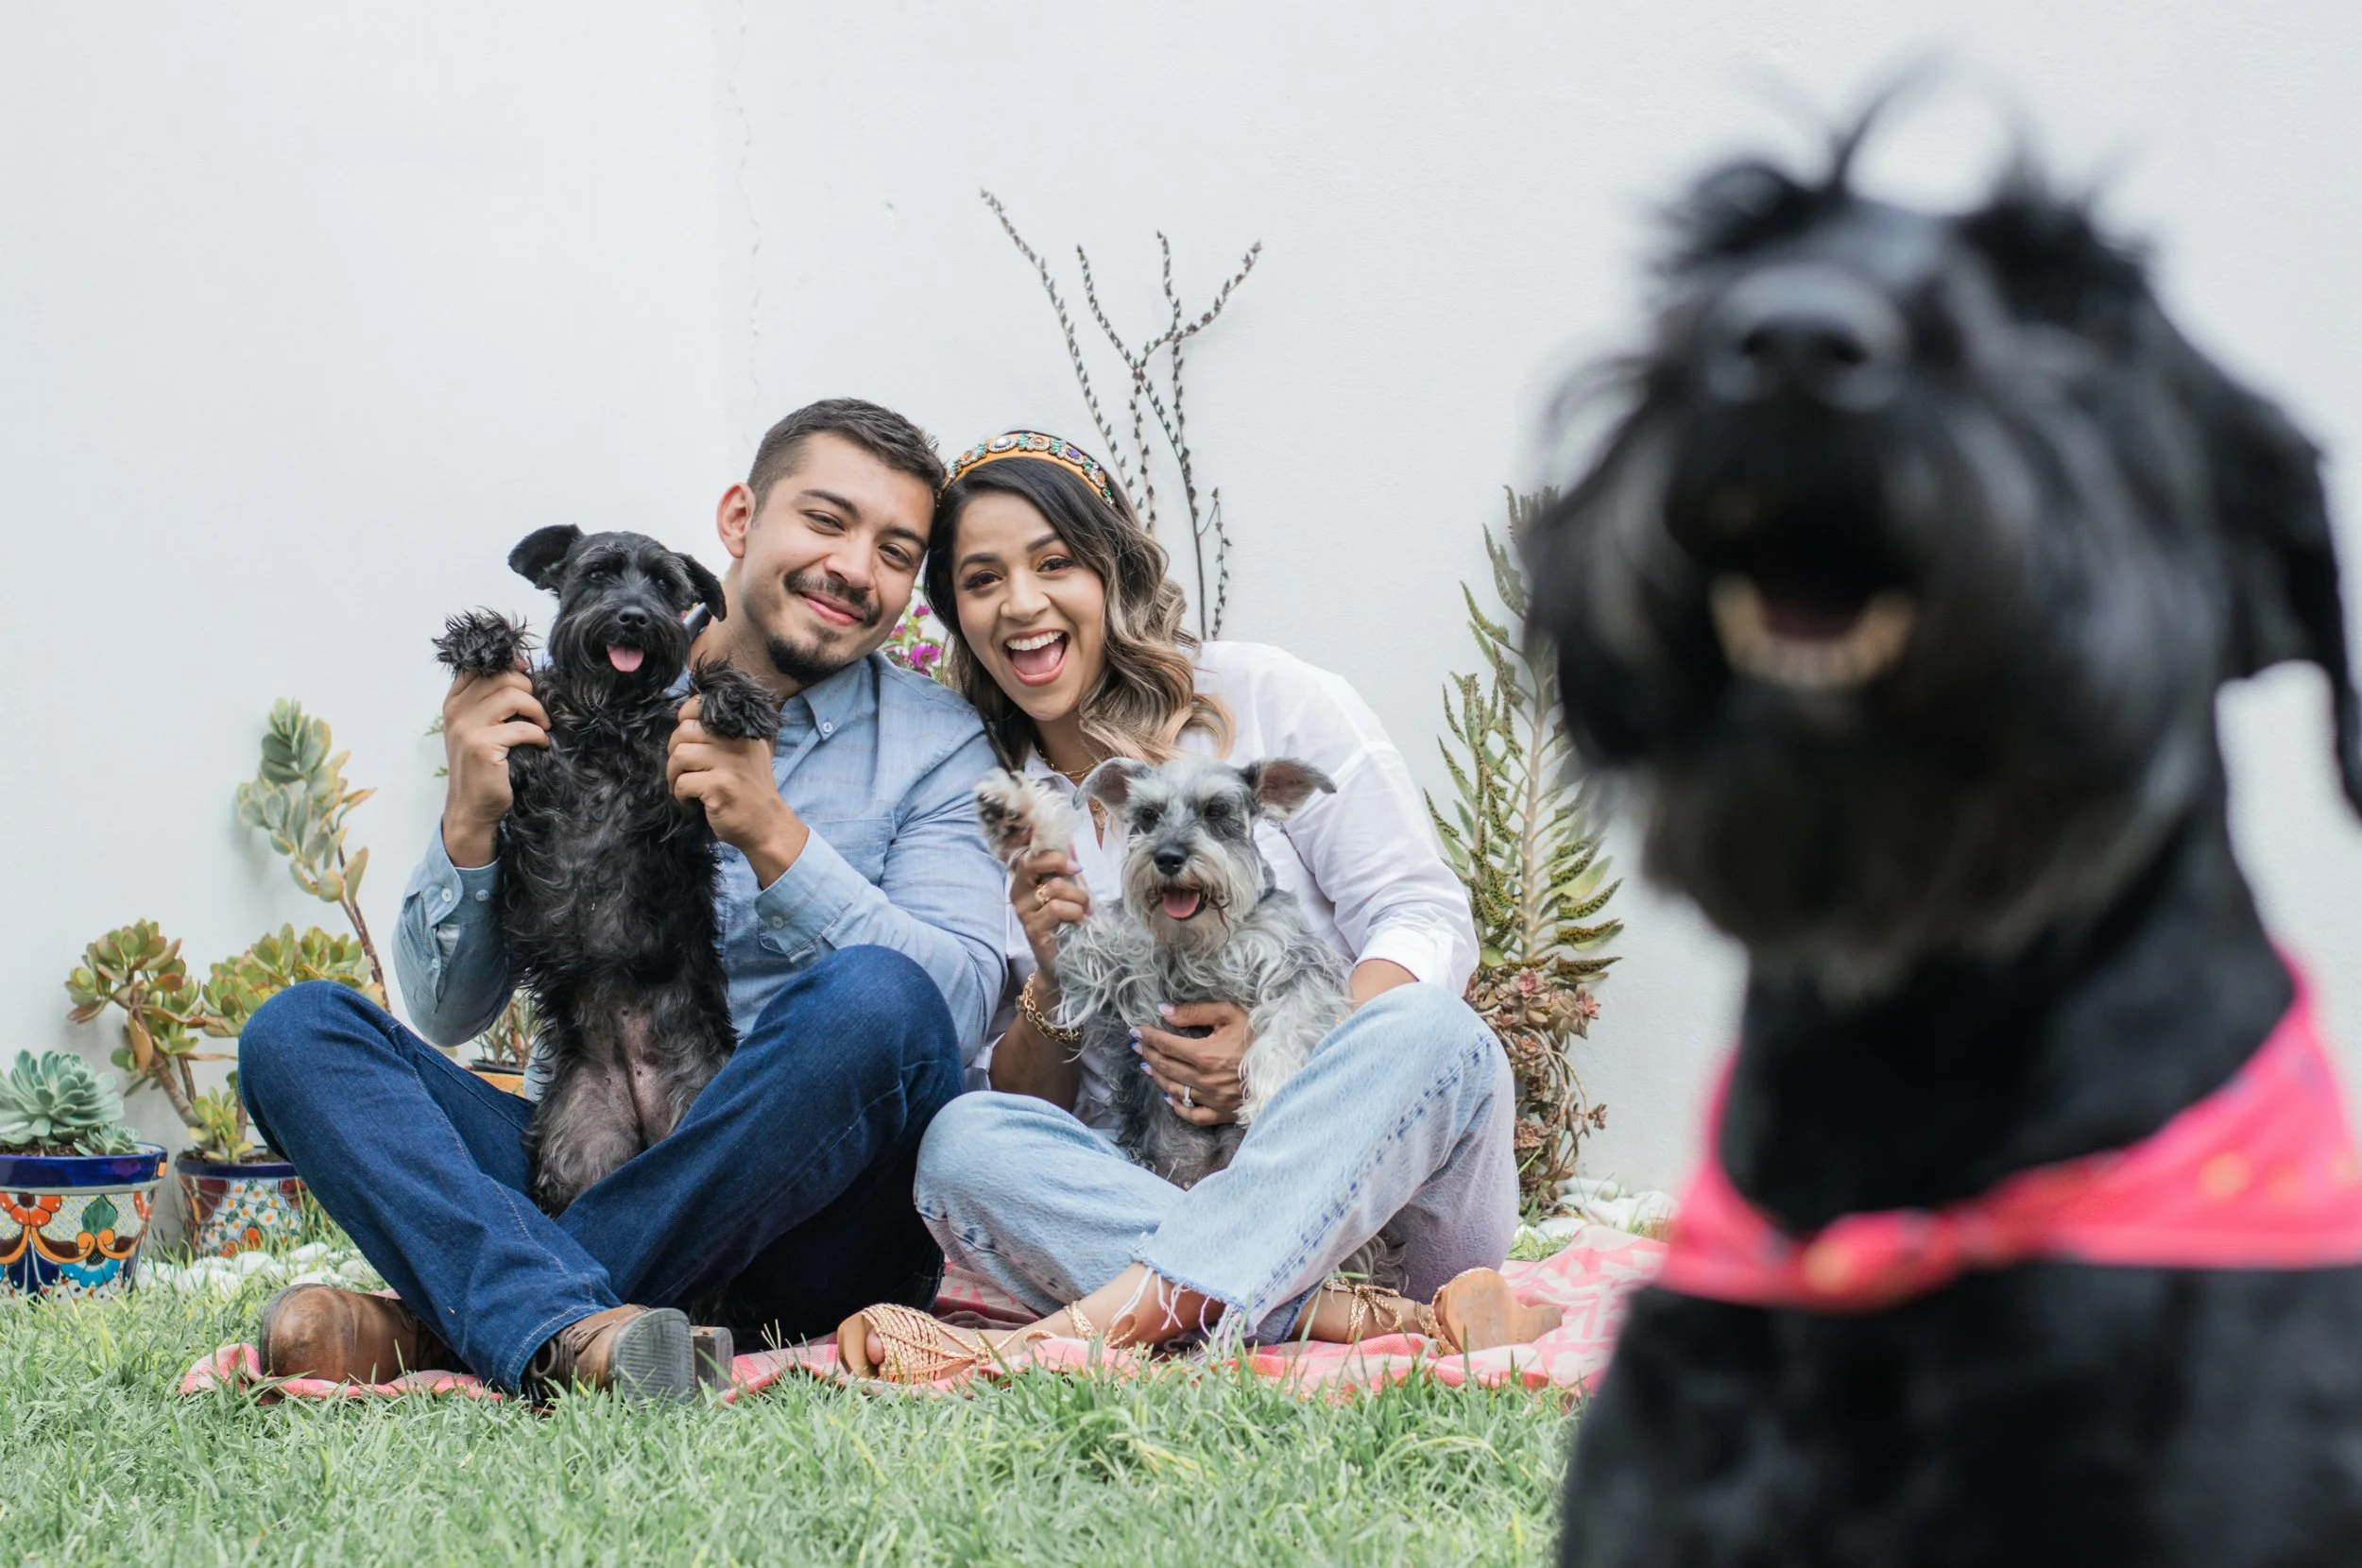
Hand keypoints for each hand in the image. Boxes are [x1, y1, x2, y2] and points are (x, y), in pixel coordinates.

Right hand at [439, 666, 548, 866]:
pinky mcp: (482, 745)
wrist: (471, 807)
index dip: (508, 663)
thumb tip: (522, 668)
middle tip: (539, 711)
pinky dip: (539, 734)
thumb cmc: (483, 767)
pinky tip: (541, 744)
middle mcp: (456, 711)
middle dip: (529, 689)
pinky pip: (523, 727)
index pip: (479, 666)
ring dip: (537, 710)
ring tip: (543, 726)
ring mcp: (467, 727)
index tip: (527, 671)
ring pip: (513, 696)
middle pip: (501, 676)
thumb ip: (490, 701)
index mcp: (454, 702)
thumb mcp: (478, 729)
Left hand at [669, 692, 806, 883]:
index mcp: (742, 731)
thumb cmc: (750, 792)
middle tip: (682, 770)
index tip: (685, 739)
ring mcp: (729, 764)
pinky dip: (680, 794)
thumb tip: (685, 722)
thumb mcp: (747, 755)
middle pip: (684, 731)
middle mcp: (737, 742)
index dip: (684, 718)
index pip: (701, 706)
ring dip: (673, 774)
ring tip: (683, 786)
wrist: (768, 826)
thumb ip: (724, 736)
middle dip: (674, 751)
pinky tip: (691, 800)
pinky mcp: (720, 786)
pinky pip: (682, 782)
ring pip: (679, 755)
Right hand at [1011, 845, 1089, 992]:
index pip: (1029, 854)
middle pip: (1032, 863)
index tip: (1074, 864)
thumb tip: (1070, 839)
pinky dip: (1075, 912)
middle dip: (1060, 863)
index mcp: (1024, 880)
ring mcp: (1022, 911)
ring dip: (1078, 897)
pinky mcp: (1031, 927)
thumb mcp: (1070, 889)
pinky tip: (1079, 921)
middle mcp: (1017, 892)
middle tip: (1078, 873)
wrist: (1064, 960)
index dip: (1051, 851)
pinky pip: (1056, 908)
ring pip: (1054, 887)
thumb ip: (1067, 867)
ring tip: (1085, 909)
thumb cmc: (1068, 921)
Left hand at [1134, 1000, 1250, 1125]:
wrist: (1286, 1066)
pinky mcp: (1222, 1113)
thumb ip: (1196, 1012)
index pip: (1166, 1045)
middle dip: (1149, 1053)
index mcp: (1204, 1054)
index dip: (1148, 1036)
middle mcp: (1204, 1079)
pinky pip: (1194, 1115)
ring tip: (1148, 1067)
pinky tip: (1169, 1098)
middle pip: (1166, 1066)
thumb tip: (1165, 1011)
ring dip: (1158, 1077)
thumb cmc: (1259, 1037)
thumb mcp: (1231, 1014)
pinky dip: (1178, 1107)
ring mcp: (1212, 1099)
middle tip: (1138, 1046)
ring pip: (1175, 1090)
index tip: (1136, 1030)